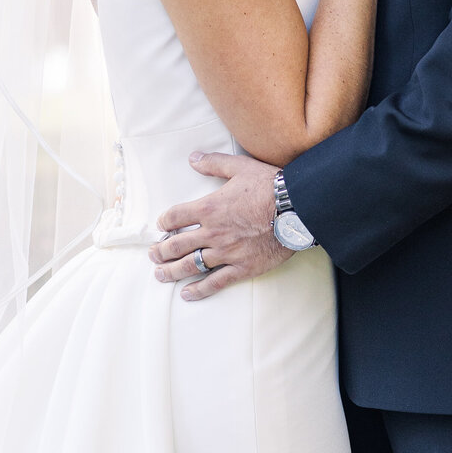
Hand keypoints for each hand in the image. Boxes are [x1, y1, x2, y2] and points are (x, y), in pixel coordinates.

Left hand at [149, 152, 286, 300]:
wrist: (297, 208)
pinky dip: (199, 290)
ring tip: (160, 275)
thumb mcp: (240, 166)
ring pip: (191, 266)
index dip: (164, 222)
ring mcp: (226, 252)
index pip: (175, 217)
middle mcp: (213, 232)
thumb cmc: (270, 186)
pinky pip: (215, 282)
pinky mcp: (242, 267)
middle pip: (177, 245)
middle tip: (153, 255)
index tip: (161, 226)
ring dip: (172, 272)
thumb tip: (193, 158)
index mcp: (209, 207)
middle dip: (160, 251)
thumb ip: (213, 163)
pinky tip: (187, 294)